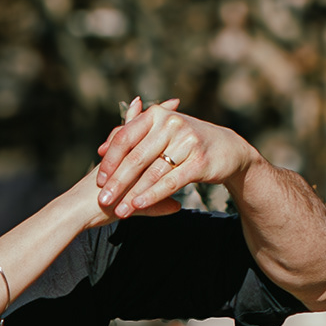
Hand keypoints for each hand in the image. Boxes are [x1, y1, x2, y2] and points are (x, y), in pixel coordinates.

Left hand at [94, 99, 259, 216]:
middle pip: (136, 157)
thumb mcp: (158, 134)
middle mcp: (170, 123)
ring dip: (132, 194)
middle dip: (117, 181)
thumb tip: (100, 148)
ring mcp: (186, 141)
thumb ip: (130, 138)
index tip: (98, 180)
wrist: (227, 149)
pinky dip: (152, 194)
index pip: (125, 138)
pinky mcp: (199, 161)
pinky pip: (170, 181)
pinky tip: (139, 206)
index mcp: (156, 115)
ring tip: (119, 210)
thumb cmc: (185, 142)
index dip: (110, 161)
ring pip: (152, 172)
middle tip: (102, 200)